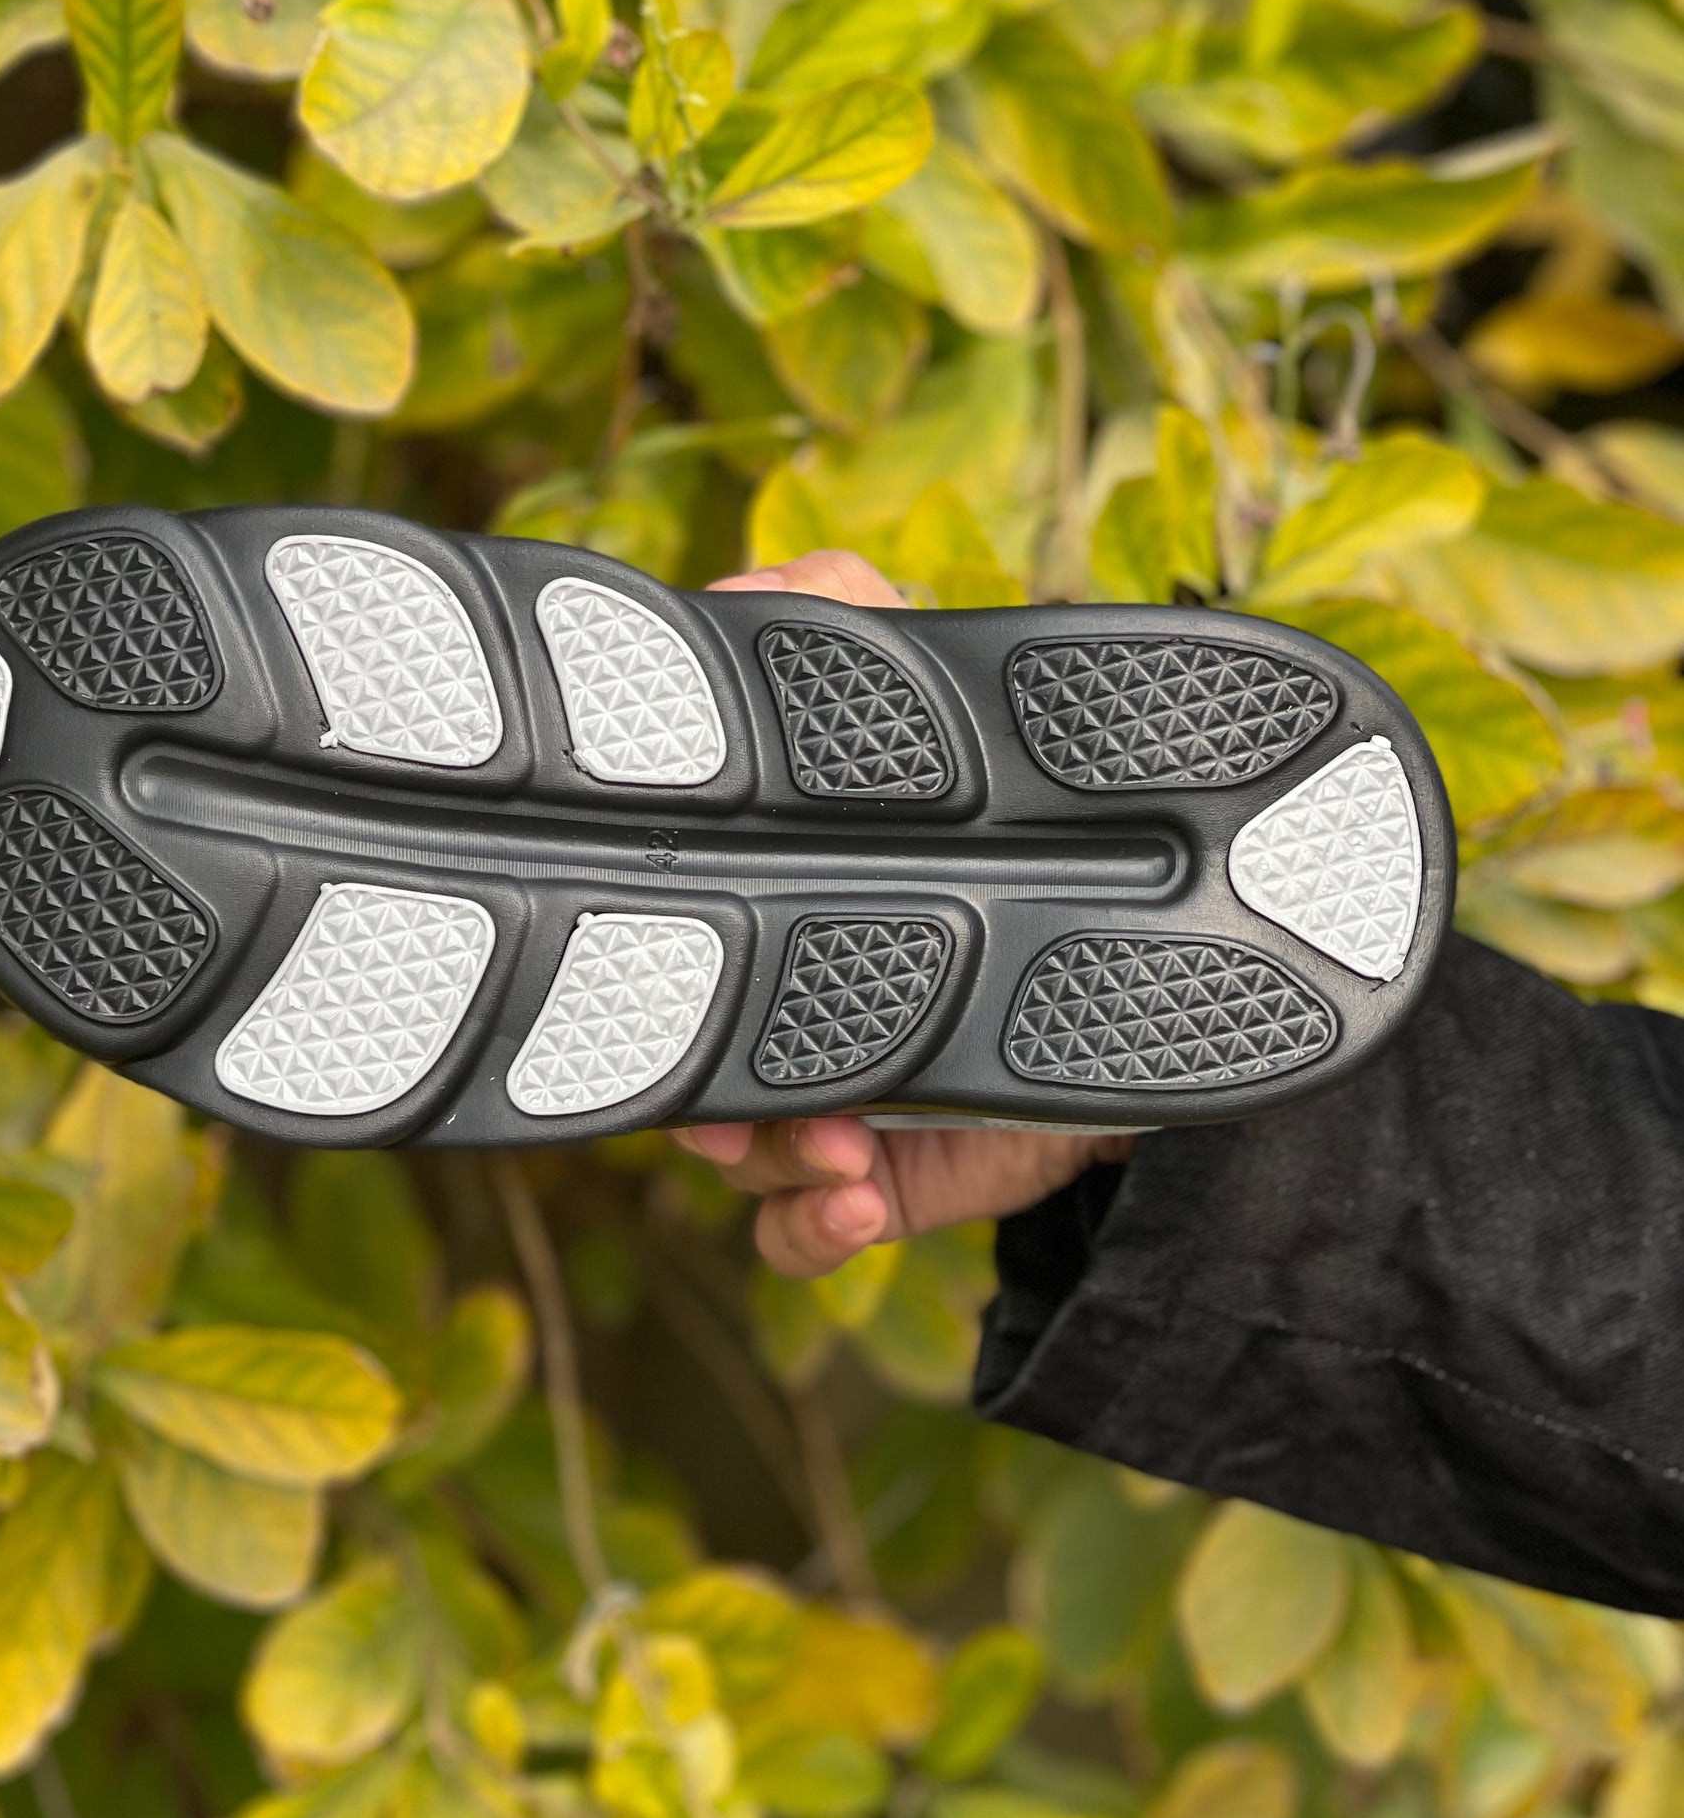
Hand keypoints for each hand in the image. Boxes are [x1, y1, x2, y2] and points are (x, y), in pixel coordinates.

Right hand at [675, 549, 1133, 1277]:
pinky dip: (811, 1230)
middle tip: (741, 1094)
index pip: (667, 912)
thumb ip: (864, 611)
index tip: (663, 946)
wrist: (1178, 965)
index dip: (639, 937)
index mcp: (780, 884)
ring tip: (841, 1151)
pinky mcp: (884, 1174)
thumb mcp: (955, 694)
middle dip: (699, 1083)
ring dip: (771, 1159)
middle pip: (682, 1050)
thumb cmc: (1038, 810)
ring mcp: (829, 1085)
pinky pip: (799, 1230)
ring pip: (737, 1148)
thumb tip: (758, 587)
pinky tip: (857, 1204)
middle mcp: (790, 984)